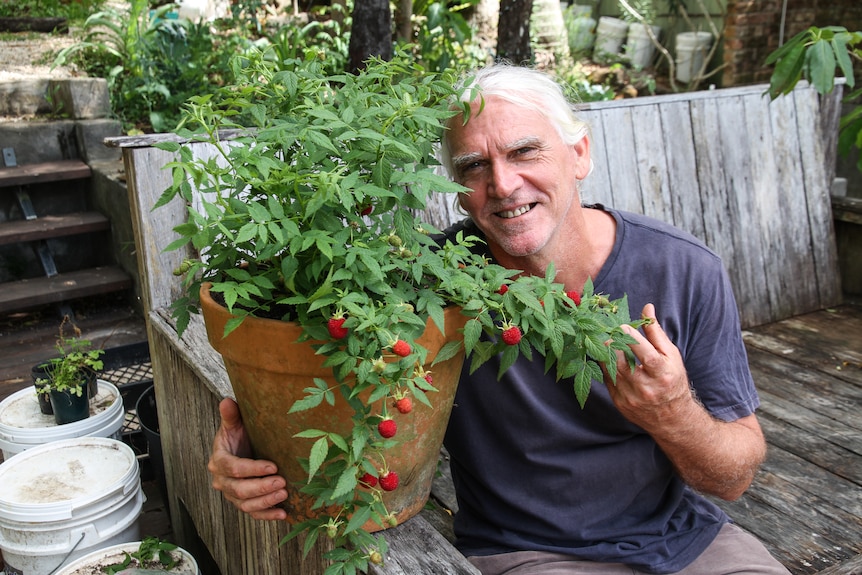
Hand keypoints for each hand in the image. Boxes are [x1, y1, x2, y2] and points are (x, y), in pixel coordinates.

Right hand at [207, 398, 288, 519]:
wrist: (241, 448)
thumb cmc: (240, 435)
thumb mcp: (235, 424)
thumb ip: (231, 415)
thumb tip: (227, 400)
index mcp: (219, 461)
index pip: (233, 468)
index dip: (252, 469)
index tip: (272, 466)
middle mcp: (222, 481)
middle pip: (239, 490)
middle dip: (261, 487)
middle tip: (282, 482)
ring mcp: (232, 494)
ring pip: (246, 504)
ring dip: (266, 501)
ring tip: (284, 494)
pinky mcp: (243, 503)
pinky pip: (253, 514)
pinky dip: (267, 515)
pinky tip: (283, 513)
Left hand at [605, 303, 694, 429]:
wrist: (671, 418)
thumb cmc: (673, 380)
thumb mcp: (671, 356)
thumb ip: (656, 333)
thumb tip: (647, 308)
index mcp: (663, 374)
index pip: (647, 355)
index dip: (633, 340)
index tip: (621, 326)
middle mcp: (647, 389)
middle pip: (623, 364)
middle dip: (612, 345)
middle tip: (606, 331)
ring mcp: (631, 398)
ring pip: (611, 372)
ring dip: (605, 354)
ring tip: (603, 341)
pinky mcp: (619, 403)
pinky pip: (607, 381)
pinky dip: (604, 366)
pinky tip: (604, 356)